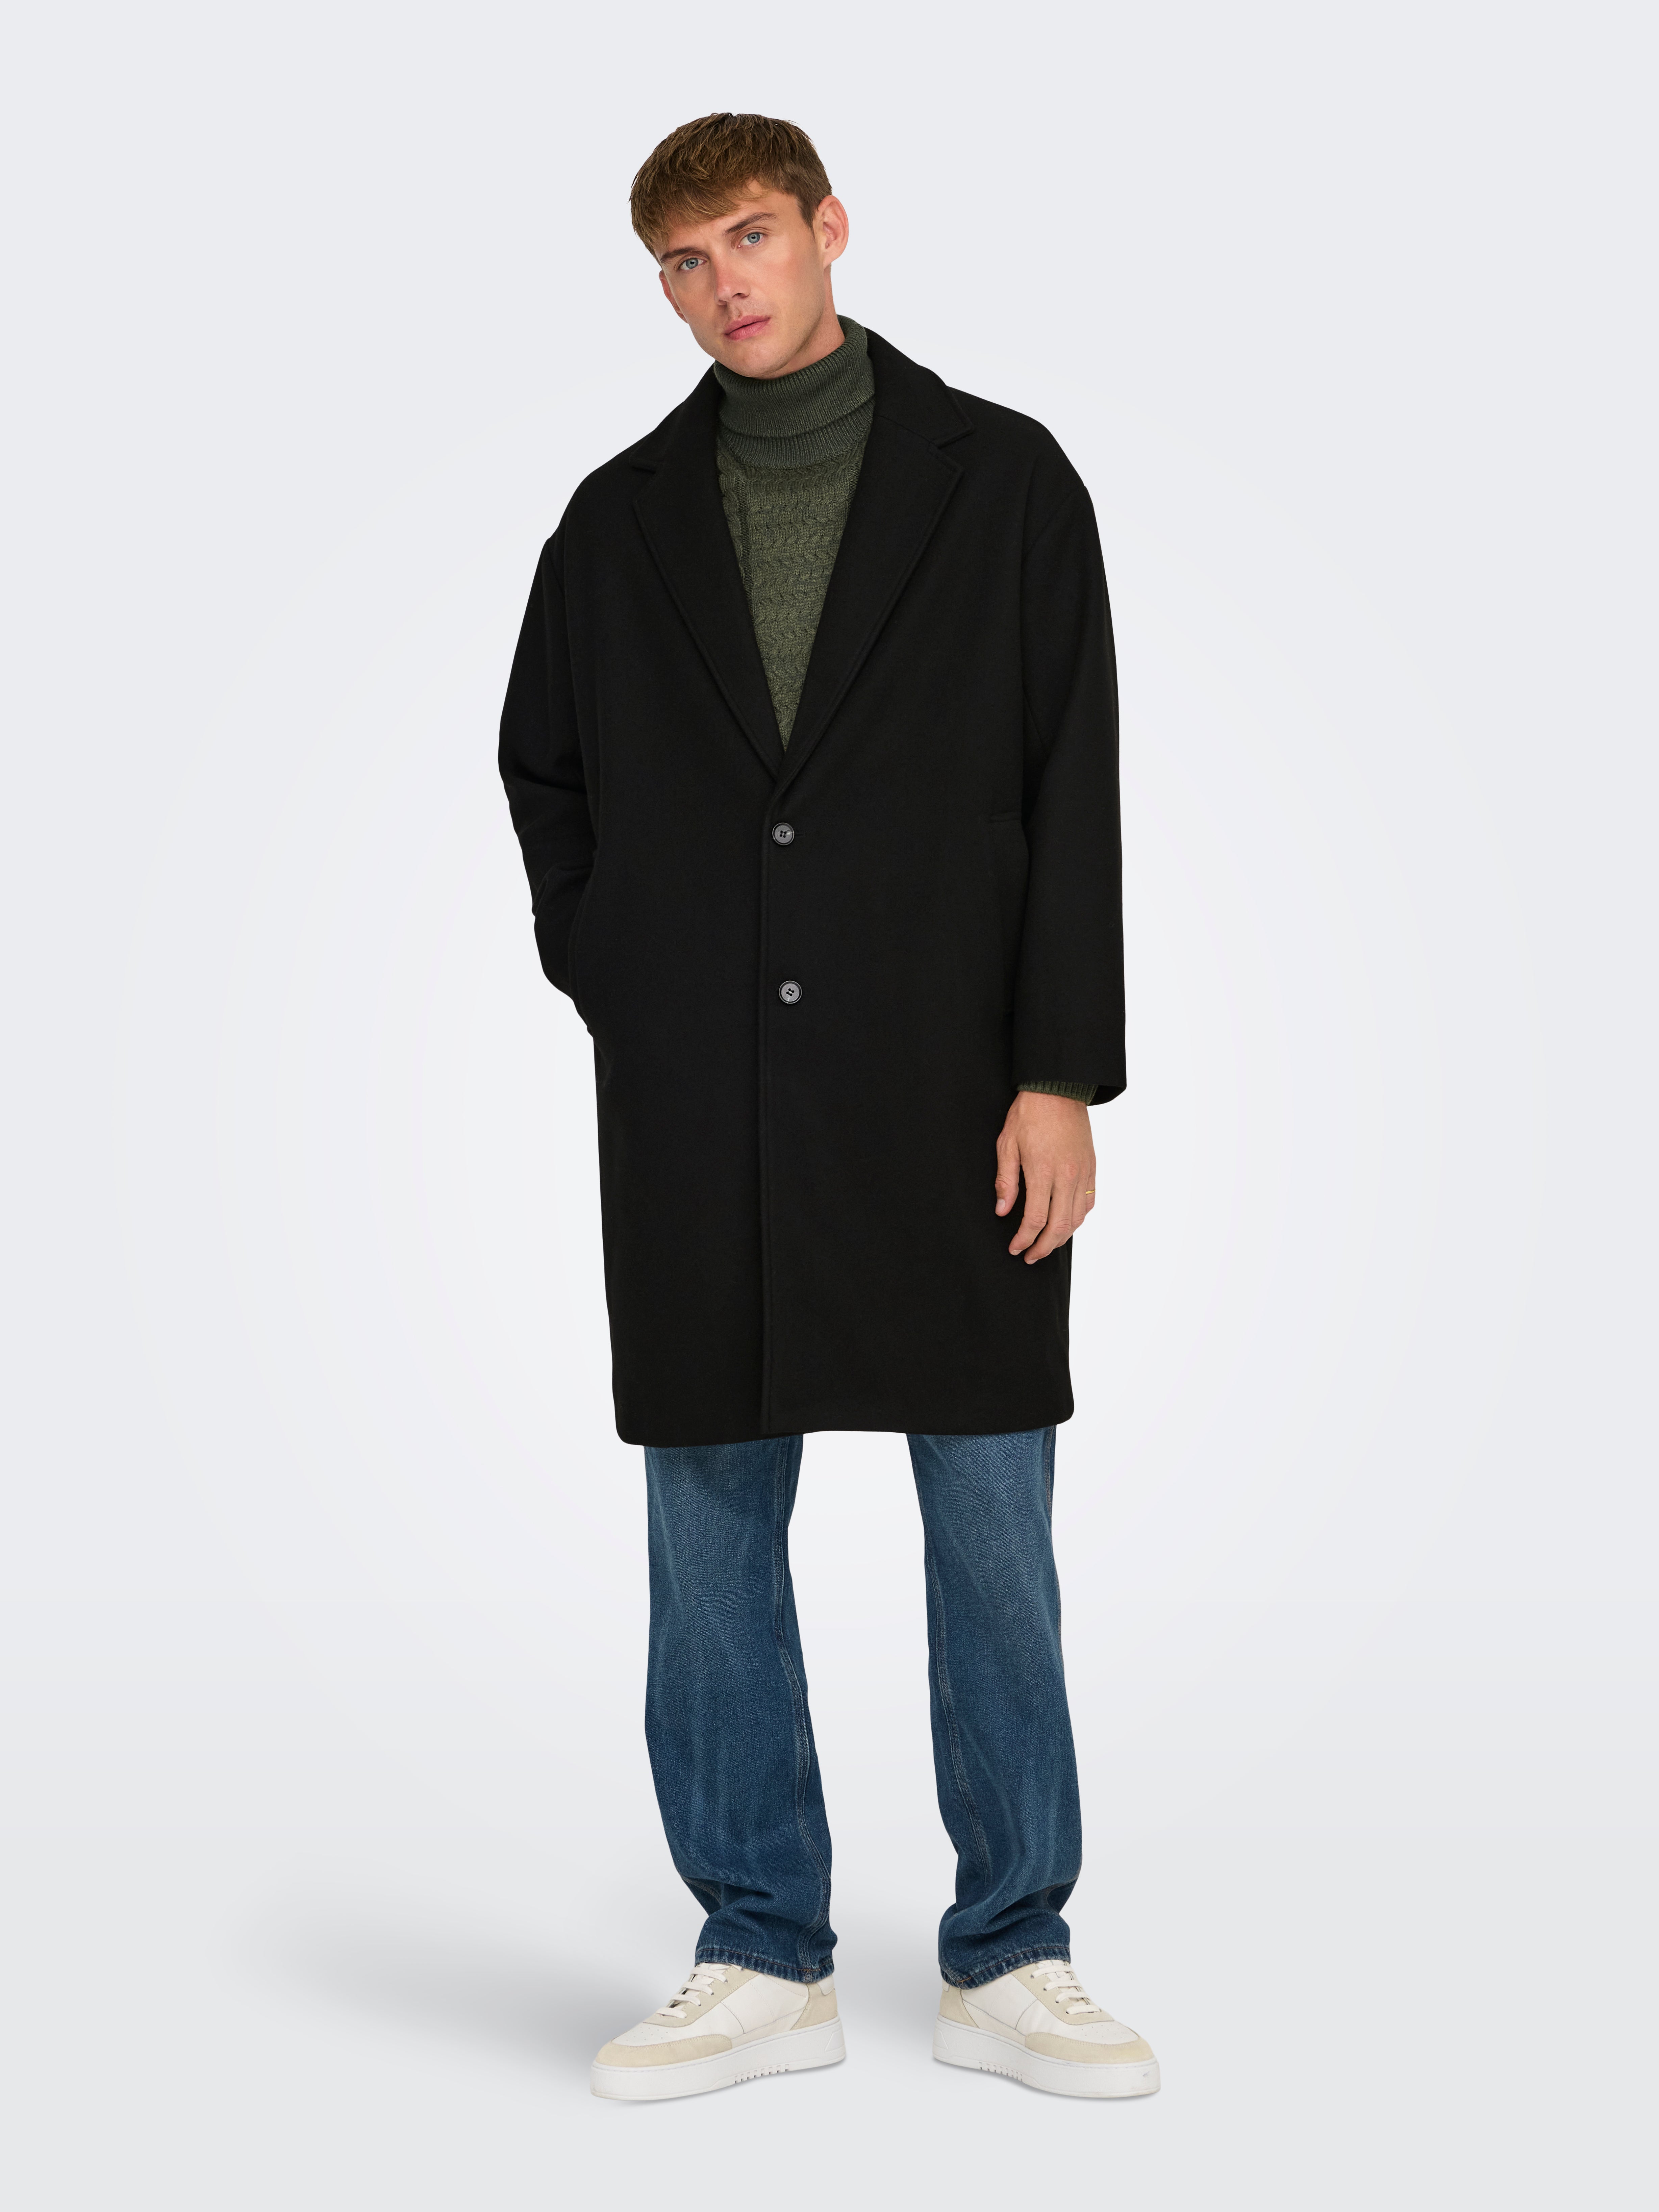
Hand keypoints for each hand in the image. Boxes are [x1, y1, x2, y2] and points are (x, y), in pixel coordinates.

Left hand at [994, 1092, 1096, 1262]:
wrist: (1058, 1090)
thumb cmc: (1029, 1114)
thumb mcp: (1007, 1144)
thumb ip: (1006, 1180)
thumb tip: (1003, 1210)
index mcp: (1043, 1171)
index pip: (1035, 1218)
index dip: (1024, 1239)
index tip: (1015, 1248)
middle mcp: (1067, 1176)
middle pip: (1059, 1226)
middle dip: (1043, 1247)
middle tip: (1030, 1256)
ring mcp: (1083, 1173)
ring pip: (1077, 1218)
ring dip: (1061, 1238)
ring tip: (1046, 1245)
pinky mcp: (1091, 1168)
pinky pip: (1089, 1202)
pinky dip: (1077, 1219)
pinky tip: (1065, 1223)